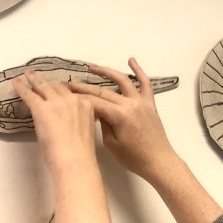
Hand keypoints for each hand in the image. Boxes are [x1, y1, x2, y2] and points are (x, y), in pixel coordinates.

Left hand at [14, 73, 113, 222]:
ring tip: (27, 76)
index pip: (73, 94)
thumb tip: (65, 124)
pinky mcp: (42, 108)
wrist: (75, 160)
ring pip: (43, 87)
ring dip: (34, 81)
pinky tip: (16, 84)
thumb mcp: (84, 132)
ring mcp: (57, 102)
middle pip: (58, 88)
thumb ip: (76, 122)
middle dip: (48, 83)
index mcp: (87, 107)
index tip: (58, 88)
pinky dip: (22, 88)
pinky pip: (30, 94)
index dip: (63, 91)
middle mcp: (73, 100)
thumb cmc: (81, 155)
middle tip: (40, 78)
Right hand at [70, 58, 178, 185]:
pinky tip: (131, 60)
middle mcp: (130, 103)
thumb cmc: (133, 158)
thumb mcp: (111, 144)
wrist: (158, 162)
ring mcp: (141, 102)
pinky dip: (139, 71)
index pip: (93, 102)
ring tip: (92, 67)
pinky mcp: (150, 104)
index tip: (63, 93)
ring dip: (106, 72)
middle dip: (84, 86)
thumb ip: (103, 123)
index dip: (77, 97)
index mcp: (119, 115)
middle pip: (103, 91)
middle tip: (69, 83)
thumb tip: (97, 110)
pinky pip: (145, 84)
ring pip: (122, 81)